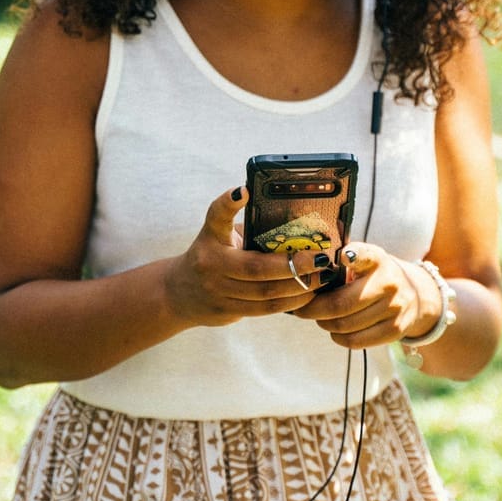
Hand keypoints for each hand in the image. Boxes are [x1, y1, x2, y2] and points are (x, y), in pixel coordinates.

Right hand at [163, 186, 333, 327]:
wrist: (180, 293)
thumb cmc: (213, 257)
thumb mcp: (220, 237)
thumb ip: (248, 231)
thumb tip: (297, 223)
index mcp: (211, 237)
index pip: (217, 215)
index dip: (229, 202)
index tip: (244, 189)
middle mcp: (211, 263)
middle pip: (257, 267)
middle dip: (294, 264)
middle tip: (321, 258)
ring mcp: (217, 290)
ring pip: (265, 293)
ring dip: (298, 286)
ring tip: (321, 278)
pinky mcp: (225, 311)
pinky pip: (264, 310)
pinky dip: (290, 303)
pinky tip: (307, 295)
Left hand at [298, 243, 440, 349]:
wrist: (415, 294)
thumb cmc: (376, 275)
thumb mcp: (366, 258)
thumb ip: (344, 254)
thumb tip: (311, 252)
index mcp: (377, 259)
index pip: (365, 254)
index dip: (354, 255)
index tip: (344, 256)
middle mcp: (389, 282)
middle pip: (340, 304)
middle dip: (313, 309)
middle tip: (303, 309)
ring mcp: (395, 308)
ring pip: (345, 325)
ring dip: (325, 324)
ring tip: (320, 318)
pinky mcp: (396, 329)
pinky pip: (356, 341)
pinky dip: (339, 338)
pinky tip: (336, 331)